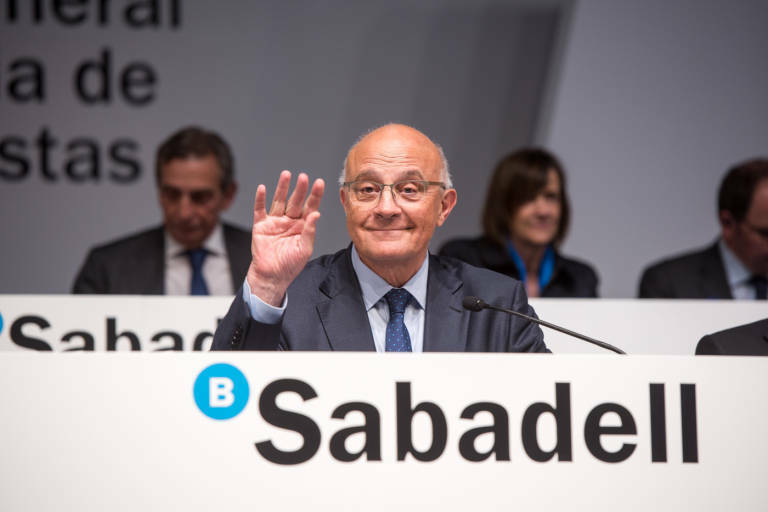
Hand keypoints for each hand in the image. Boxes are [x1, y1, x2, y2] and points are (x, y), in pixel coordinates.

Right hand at [246, 170, 324, 305]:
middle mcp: (289, 221)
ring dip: (282, 188)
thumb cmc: (290, 265)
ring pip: (279, 201)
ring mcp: (275, 222)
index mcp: (302, 226)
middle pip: (295, 201)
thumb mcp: (304, 249)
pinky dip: (260, 199)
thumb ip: (310, 231)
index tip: (319, 183)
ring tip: (286, 175)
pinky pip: (260, 210)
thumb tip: (316, 213)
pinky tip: (263, 188)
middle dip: (299, 189)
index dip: (315, 195)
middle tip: (303, 177)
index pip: (310, 207)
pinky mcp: (261, 225)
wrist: (271, 276)